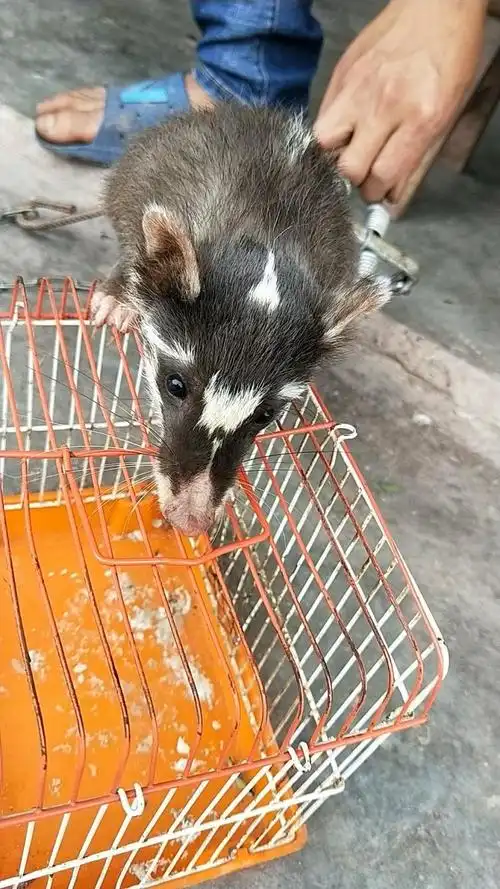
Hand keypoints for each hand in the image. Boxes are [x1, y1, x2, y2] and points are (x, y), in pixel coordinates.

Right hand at [314, 0, 486, 202]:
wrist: (437, 6)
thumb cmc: (449, 58)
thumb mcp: (446, 114)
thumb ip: (417, 159)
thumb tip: (392, 197)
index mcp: (419, 119)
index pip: (382, 176)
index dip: (376, 193)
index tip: (378, 193)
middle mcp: (385, 105)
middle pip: (349, 167)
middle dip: (355, 180)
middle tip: (364, 174)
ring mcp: (359, 88)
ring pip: (324, 143)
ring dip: (334, 154)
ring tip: (349, 149)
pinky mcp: (342, 75)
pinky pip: (323, 115)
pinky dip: (331, 129)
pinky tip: (346, 126)